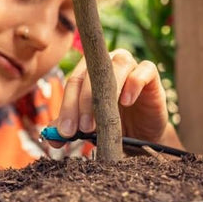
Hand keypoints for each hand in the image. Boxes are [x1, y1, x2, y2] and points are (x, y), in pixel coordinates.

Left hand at [51, 49, 177, 146]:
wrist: (142, 135)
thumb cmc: (112, 125)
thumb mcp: (87, 129)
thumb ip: (69, 129)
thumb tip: (51, 138)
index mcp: (89, 71)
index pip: (73, 82)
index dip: (67, 107)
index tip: (65, 132)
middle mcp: (108, 63)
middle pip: (91, 74)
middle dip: (83, 103)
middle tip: (82, 129)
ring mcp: (131, 64)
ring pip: (116, 67)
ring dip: (107, 94)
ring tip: (103, 120)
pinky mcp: (151, 74)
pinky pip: (144, 69)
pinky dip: (134, 83)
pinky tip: (126, 102)